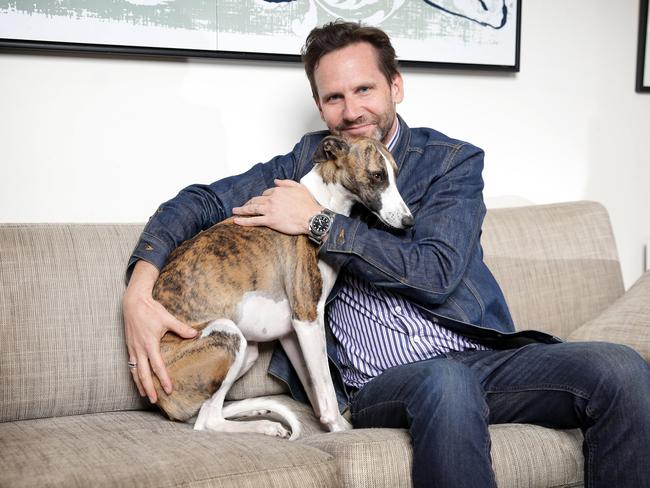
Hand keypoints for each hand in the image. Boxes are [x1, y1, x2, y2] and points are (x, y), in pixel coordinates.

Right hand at [123, 261, 196, 402]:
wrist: (132, 302)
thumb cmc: (151, 310)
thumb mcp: (167, 318)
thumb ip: (181, 328)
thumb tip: (195, 334)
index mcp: (150, 344)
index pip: (157, 366)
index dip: (163, 379)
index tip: (169, 390)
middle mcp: (139, 349)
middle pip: (143, 374)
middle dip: (149, 388)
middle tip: (154, 400)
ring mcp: (132, 348)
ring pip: (134, 371)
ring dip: (139, 384)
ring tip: (144, 395)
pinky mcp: (129, 346)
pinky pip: (130, 364)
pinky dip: (133, 374)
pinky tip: (137, 379)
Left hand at [232, 179, 322, 234]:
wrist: (312, 218)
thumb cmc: (308, 204)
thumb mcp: (299, 187)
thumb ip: (286, 183)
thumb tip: (276, 181)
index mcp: (278, 191)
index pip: (266, 192)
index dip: (263, 196)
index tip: (262, 200)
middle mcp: (272, 199)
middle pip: (256, 200)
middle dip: (248, 202)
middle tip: (243, 206)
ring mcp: (270, 210)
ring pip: (252, 208)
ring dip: (242, 209)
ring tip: (235, 211)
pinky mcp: (270, 221)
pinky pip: (254, 220)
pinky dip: (244, 220)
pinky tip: (236, 220)